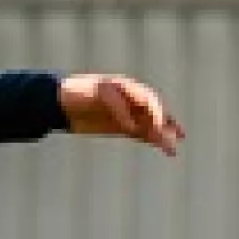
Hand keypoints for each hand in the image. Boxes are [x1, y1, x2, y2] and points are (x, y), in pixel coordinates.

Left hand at [58, 74, 183, 155]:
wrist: (64, 103)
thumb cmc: (80, 92)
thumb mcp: (98, 94)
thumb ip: (117, 109)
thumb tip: (132, 127)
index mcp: (129, 88)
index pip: (149, 99)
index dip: (155, 112)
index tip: (156, 125)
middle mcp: (133, 101)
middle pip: (155, 113)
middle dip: (164, 125)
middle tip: (175, 137)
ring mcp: (130, 115)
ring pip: (152, 126)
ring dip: (164, 136)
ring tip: (173, 150)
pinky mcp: (124, 128)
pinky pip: (143, 134)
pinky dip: (154, 141)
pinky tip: (166, 148)